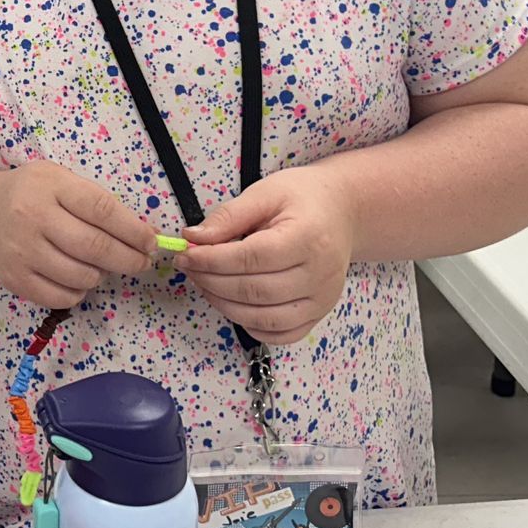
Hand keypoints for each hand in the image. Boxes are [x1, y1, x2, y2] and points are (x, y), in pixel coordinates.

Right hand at [0, 162, 156, 308]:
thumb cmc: (32, 194)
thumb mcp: (60, 181)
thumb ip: (97, 203)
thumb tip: (143, 235)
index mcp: (50, 186)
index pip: (101, 210)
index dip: (133, 230)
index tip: (150, 242)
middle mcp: (32, 217)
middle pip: (95, 247)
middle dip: (129, 259)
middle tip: (141, 262)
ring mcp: (21, 251)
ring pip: (81, 276)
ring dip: (101, 275)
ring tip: (99, 265)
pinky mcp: (15, 279)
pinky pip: (62, 297)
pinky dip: (79, 292)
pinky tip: (76, 277)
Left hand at [180, 168, 355, 345]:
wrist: (342, 212)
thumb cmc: (303, 198)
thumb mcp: (265, 193)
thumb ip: (229, 216)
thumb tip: (194, 238)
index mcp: (308, 238)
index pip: (252, 258)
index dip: (212, 260)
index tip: (186, 254)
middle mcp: (320, 274)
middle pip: (256, 291)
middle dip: (212, 282)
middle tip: (189, 268)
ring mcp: (323, 299)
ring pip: (266, 318)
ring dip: (226, 306)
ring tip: (205, 284)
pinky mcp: (319, 313)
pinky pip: (283, 334)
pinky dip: (252, 326)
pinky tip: (233, 305)